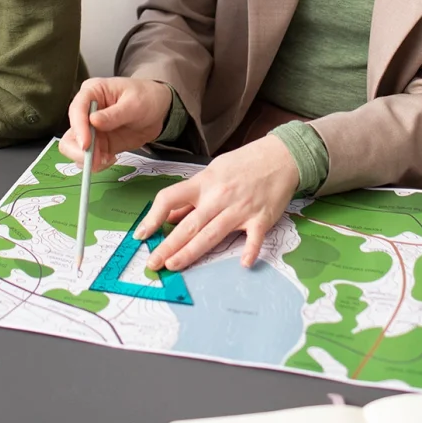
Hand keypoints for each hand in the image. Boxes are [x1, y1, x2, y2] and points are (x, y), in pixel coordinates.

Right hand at [59, 77, 172, 170]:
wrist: (159, 110)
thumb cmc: (146, 97)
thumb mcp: (134, 103)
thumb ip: (114, 113)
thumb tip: (93, 121)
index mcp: (92, 92)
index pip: (76, 109)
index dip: (78, 128)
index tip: (86, 145)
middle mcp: (86, 111)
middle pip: (70, 134)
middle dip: (79, 150)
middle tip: (96, 160)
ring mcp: (91, 129)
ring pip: (76, 149)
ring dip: (88, 160)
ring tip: (109, 159)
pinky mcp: (99, 144)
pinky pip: (90, 158)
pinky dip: (97, 163)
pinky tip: (112, 159)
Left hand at [135, 135, 299, 271]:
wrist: (279, 156)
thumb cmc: (243, 163)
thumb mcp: (213, 172)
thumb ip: (193, 196)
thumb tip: (171, 218)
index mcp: (204, 183)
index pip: (170, 198)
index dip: (153, 217)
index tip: (142, 234)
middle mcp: (218, 197)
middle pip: (189, 224)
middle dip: (168, 245)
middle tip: (153, 263)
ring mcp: (240, 209)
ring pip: (212, 234)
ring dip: (191, 252)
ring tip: (174, 265)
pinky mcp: (261, 218)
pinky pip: (254, 238)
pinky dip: (250, 250)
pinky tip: (243, 263)